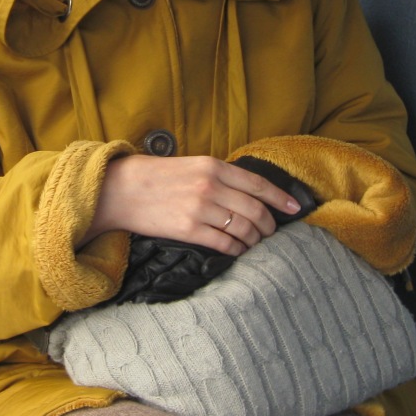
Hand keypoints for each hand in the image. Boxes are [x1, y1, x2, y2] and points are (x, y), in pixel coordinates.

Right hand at [85, 154, 301, 255]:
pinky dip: (236, 250)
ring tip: (253, 243)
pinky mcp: (188, 230)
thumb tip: (248, 193)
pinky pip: (224, 244)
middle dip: (268, 225)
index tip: (295, 209)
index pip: (258, 184)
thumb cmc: (154, 176)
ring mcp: (199, 209)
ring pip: (242, 229)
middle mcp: (209, 186)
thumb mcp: (191, 165)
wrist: (119, 190)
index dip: (281, 198)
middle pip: (255, 210)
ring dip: (253, 239)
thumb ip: (219, 175)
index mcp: (212, 166)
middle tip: (270, 232)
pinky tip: (236, 250)